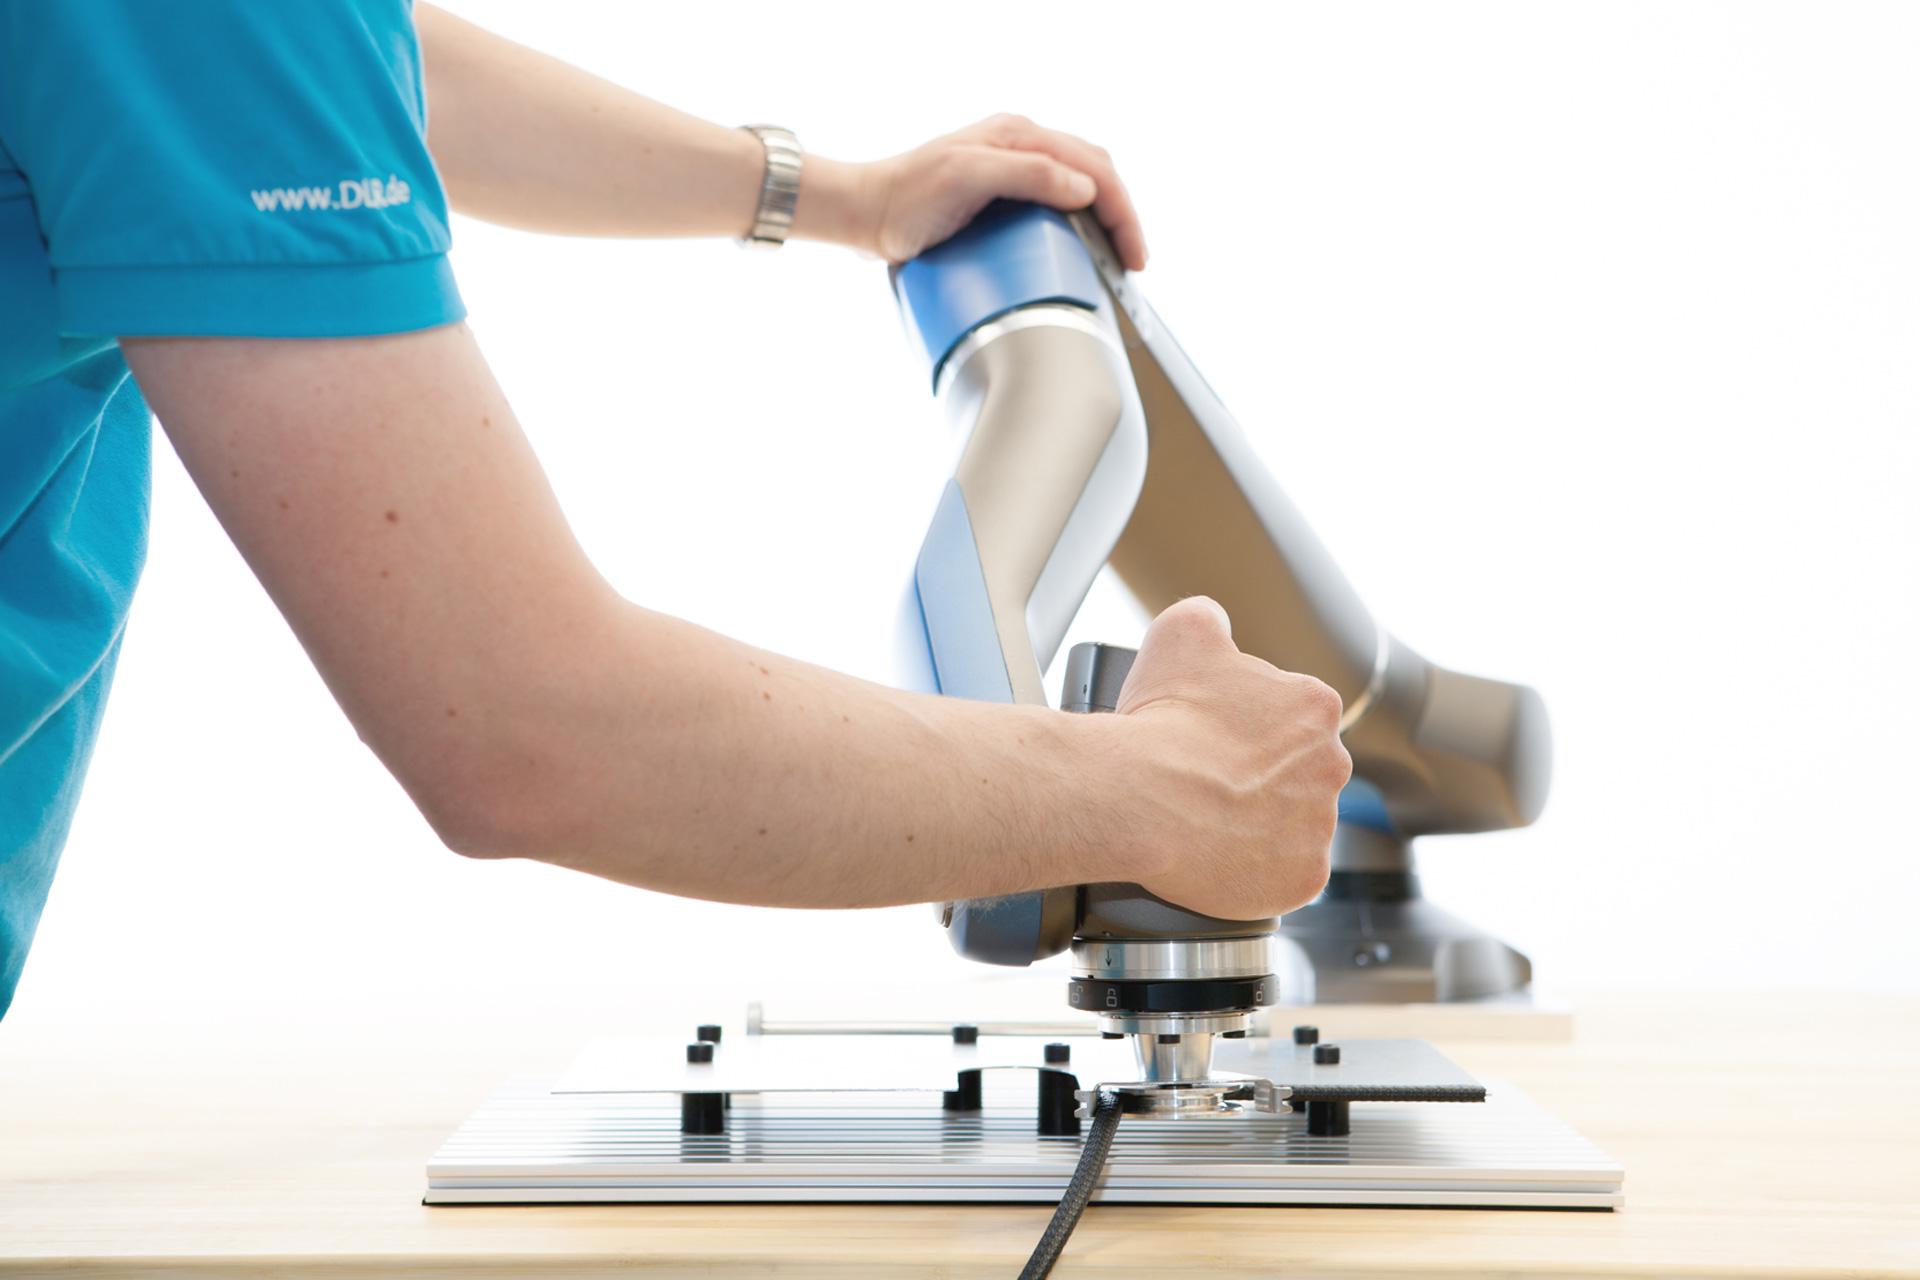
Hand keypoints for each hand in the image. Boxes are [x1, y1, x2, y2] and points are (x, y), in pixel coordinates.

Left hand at [820, 114, 1147, 269]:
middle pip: (1095, 174)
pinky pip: (1054, 202)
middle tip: (1131, 263)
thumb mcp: (967, 178)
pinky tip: (1079, 249)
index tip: (1132, 256)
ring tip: (1114, 259)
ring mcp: (1010, 168)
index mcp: (1019, 135)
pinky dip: (1078, 226)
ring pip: (1079, 187)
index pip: (1095, 167)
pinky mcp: (1000, 193)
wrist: (863, 213)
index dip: (1122, 213)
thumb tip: (1084, 189)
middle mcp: (1020, 145)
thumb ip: (1027, 175)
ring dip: (1103, 220)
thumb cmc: (904, 198)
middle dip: (1121, 217)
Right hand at [1108, 598, 1350, 920]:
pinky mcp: (1304, 879)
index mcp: (1315, 706)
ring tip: (1205, 821)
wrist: (1140, 796)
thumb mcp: (1181, 632)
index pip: (1292, 716)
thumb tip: (1216, 621)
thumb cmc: (1162, 720)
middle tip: (1207, 781)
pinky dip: (1254, 871)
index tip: (1215, 739)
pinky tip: (1216, 856)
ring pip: (1292, 826)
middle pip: (1297, 773)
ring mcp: (1320, 827)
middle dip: (1258, 777)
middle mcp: (1331, 765)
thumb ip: (1210, 617)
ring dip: (1258, 824)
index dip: (1248, 727)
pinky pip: (1284, 876)